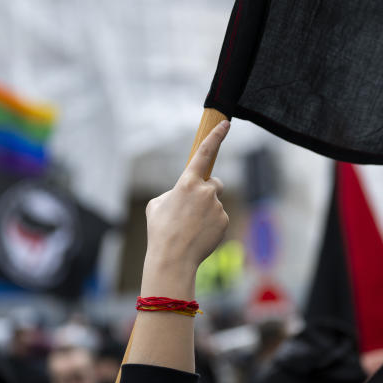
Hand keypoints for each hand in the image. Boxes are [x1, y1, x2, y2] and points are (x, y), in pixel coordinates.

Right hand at [144, 120, 230, 276]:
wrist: (173, 258)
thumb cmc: (161, 231)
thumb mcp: (156, 205)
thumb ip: (173, 193)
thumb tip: (184, 194)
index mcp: (187, 182)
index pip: (204, 153)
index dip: (216, 136)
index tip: (226, 124)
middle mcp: (206, 191)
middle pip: (215, 184)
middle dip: (208, 191)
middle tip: (193, 208)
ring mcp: (217, 207)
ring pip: (215, 204)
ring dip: (206, 212)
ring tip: (190, 228)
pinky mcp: (225, 221)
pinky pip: (220, 218)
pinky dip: (212, 224)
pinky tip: (199, 235)